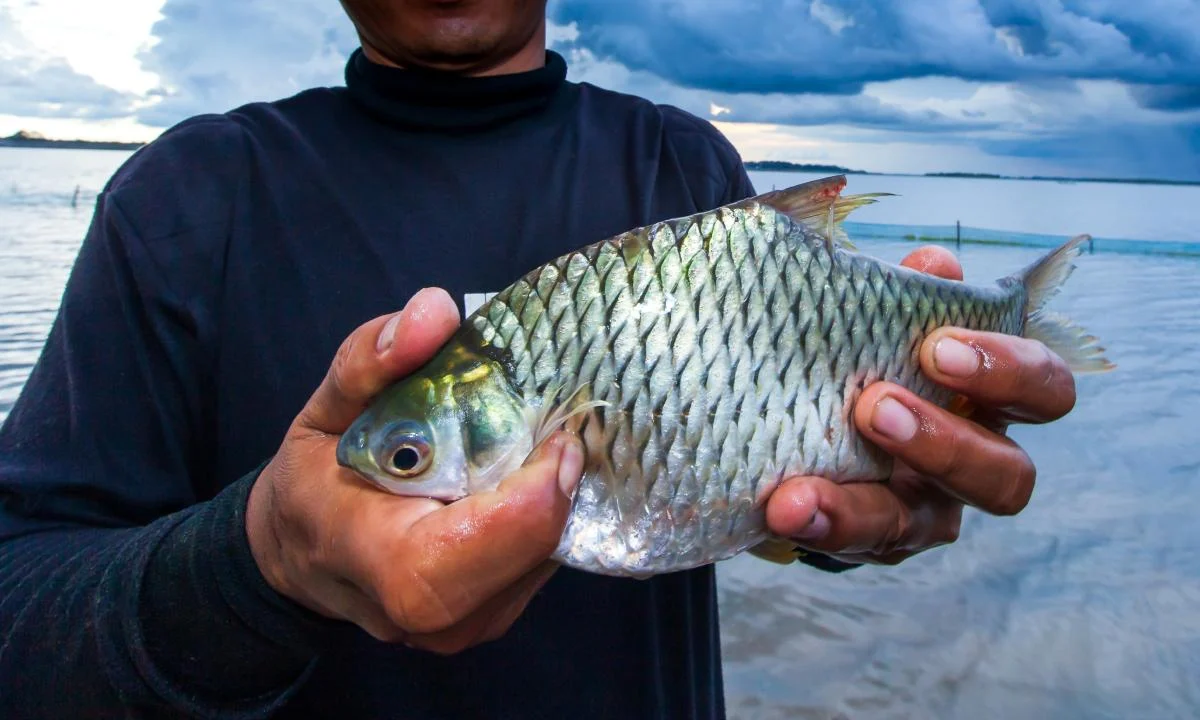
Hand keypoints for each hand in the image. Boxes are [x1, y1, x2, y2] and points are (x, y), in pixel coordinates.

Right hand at [245, 288, 583, 653]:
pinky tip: (523, 484)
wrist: (303, 553)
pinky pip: (538, 568)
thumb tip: (436, 309)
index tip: (554, 436)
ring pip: (542, 563)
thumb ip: (373, 357)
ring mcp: (462, 628)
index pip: (472, 548)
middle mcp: (426, 615)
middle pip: (526, 556)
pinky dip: (542, 521)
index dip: (532, 495)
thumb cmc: (315, 479)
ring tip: (535, 452)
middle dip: (555, 490)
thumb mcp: (328, 405)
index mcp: (378, 560)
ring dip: (553, 503)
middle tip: (557, 433)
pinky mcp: (488, 619)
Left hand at [765, 246, 1076, 564]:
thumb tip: (935, 264)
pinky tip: (784, 508)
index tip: (935, 345)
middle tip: (874, 405)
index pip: (1042, 388)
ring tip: (805, 485)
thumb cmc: (860, 349)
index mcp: (988, 396)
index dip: (1005, 370)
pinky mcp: (871, 541)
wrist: (795, 408)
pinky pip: (855, 545)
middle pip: (1008, 478)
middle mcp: (971, 461)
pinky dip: (819, 523)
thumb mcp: (876, 315)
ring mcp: (923, 510)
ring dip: (867, 501)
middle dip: (945, 443)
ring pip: (928, 526)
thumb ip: (905, 294)